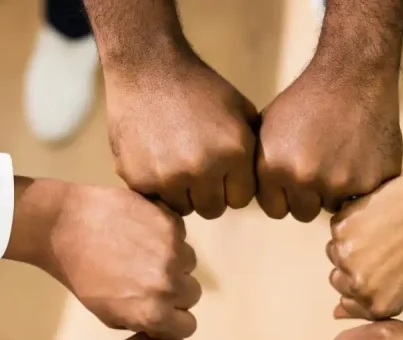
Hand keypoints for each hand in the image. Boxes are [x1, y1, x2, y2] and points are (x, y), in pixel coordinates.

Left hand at [7, 178, 200, 339]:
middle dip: (176, 289)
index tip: (162, 308)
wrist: (64, 227)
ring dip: (174, 260)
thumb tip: (165, 325)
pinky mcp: (171, 222)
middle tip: (148, 277)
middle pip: (192, 293)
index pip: (187, 326)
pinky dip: (167, 234)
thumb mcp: (108, 316)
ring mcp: (173, 251)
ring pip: (189, 262)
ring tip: (143, 252)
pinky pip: (181, 235)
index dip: (174, 318)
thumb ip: (143, 322)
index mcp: (153, 313)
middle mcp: (169, 284)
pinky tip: (141, 232)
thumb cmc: (80, 275)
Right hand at [103, 50, 256, 219]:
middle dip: (207, 192)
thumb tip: (264, 182)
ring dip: (181, 192)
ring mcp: (168, 176)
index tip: (221, 169)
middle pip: (212, 209)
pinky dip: (155, 184)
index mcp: (233, 153)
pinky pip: (154, 199)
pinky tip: (154, 156)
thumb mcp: (240, 111)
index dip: (231, 185)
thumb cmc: (199, 88)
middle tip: (196, 166)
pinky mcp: (138, 178)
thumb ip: (253, 150)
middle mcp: (202, 169)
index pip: (240, 199)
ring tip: (175, 160)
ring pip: (183, 208)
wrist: (148, 68)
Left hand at [256, 61, 401, 221]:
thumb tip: (251, 196)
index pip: (275, 208)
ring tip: (340, 156)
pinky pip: (361, 200)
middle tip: (321, 164)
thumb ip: (260, 166)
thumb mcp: (267, 128)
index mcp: (273, 167)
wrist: (354, 75)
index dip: (285, 193)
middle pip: (304, 212)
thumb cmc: (307, 100)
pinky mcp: (371, 182)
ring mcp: (339, 182)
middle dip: (310, 195)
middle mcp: (303, 177)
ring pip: (332, 207)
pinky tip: (359, 156)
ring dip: (336, 190)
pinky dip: (362, 183)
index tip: (296, 173)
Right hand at [327, 146, 402, 318]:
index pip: (350, 304)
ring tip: (377, 232)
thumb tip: (336, 312)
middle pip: (338, 281)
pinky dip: (349, 223)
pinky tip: (373, 217)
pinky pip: (336, 229)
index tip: (373, 271)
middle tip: (378, 250)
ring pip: (333, 254)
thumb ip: (377, 304)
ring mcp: (344, 255)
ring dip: (348, 246)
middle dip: (352, 269)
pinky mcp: (340, 227)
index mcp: (375, 305)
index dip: (362, 286)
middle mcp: (356, 284)